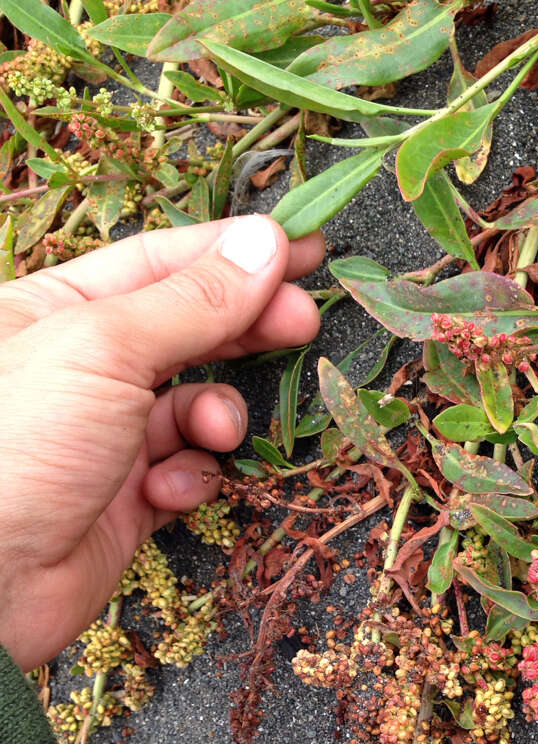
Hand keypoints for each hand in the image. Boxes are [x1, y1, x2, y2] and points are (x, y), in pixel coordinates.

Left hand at [0, 215, 323, 669]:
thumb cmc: (15, 445)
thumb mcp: (105, 347)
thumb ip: (192, 299)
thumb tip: (265, 243)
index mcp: (55, 309)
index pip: (160, 262)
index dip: (233, 252)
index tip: (303, 247)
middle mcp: (81, 367)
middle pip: (187, 329)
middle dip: (246, 326)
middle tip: (303, 321)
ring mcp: (105, 435)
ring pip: (193, 406)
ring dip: (217, 415)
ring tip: (217, 430)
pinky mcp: (126, 499)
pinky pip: (184, 472)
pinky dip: (190, 477)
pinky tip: (169, 489)